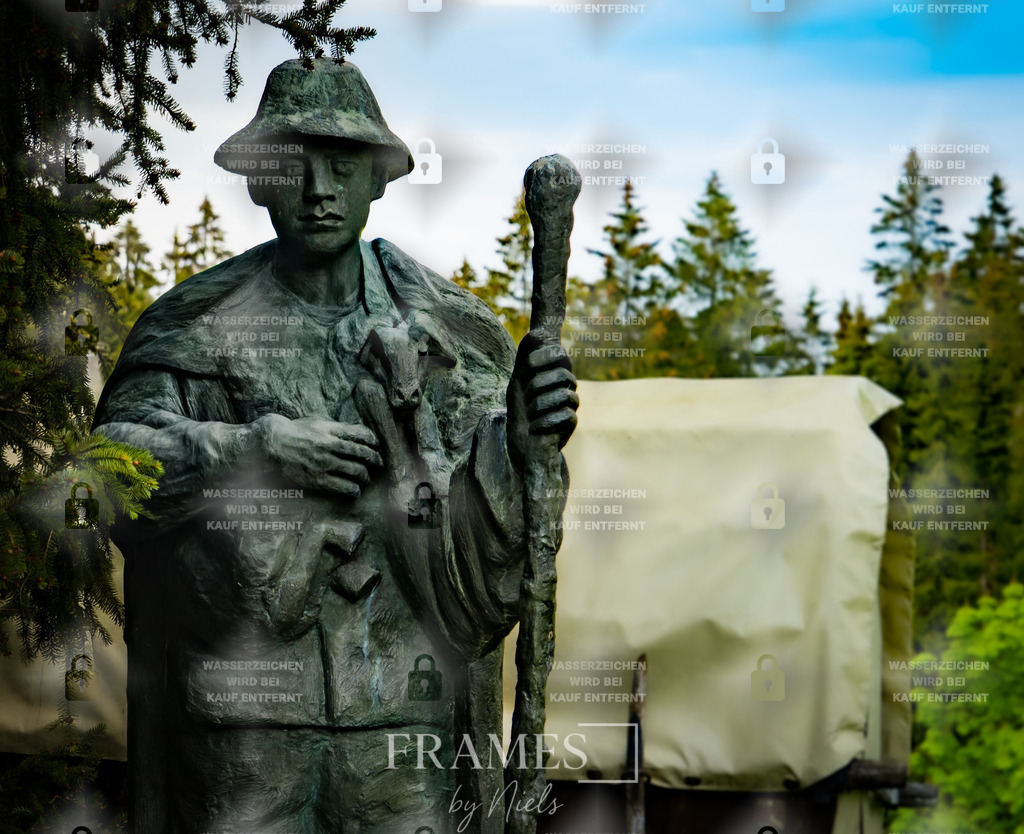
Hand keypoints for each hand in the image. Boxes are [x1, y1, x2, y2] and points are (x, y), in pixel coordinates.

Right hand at [255, 414, 381, 497]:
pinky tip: (355, 490)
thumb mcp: (316, 423)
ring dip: (366, 476)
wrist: (271, 445)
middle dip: (375, 459)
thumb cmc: (294, 432)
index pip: (362, 434)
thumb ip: (336, 428)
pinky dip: (354, 490)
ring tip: (365, 478)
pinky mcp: (318, 480)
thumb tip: (357, 433)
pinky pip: (344, 487)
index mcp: (331, 430)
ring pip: (357, 471)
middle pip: (363, 453)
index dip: (374, 441)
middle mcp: (330, 446)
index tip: (377, 445)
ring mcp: (324, 463)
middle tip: (378, 463)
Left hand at [507, 333, 578, 470]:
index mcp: (554, 373)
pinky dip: (546, 421)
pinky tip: (534, 427)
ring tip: (530, 413)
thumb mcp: (518, 380)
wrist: (522, 441)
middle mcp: (566, 386)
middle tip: (526, 396)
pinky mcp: (571, 423)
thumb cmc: (521, 409)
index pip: (559, 356)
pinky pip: (567, 416)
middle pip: (562, 374)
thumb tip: (536, 333)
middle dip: (538, 384)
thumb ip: (526, 358)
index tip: (527, 364)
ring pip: (565, 395)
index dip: (544, 357)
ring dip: (540, 404)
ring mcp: (570, 404)